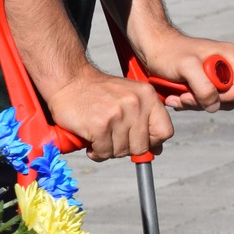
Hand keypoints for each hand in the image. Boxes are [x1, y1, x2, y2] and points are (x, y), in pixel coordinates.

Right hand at [47, 66, 173, 160]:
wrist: (68, 80)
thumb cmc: (97, 92)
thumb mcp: (128, 96)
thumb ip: (145, 120)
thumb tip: (157, 150)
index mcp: (147, 95)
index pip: (165, 131)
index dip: (152, 141)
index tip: (138, 140)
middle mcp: (135, 103)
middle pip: (142, 146)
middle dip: (126, 148)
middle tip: (112, 139)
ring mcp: (118, 114)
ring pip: (121, 151)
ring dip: (108, 150)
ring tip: (99, 135)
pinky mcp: (100, 125)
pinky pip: (104, 152)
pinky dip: (96, 152)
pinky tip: (91, 140)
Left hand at [136, 30, 233, 111]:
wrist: (151, 48)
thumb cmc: (168, 52)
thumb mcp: (186, 66)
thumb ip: (204, 86)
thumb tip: (214, 105)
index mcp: (229, 57)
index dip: (227, 96)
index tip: (203, 94)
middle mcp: (225, 66)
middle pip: (229, 98)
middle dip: (206, 102)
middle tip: (184, 96)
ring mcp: (214, 75)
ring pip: (214, 102)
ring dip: (194, 104)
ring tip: (176, 96)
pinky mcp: (202, 83)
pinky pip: (203, 101)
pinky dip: (188, 102)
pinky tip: (174, 96)